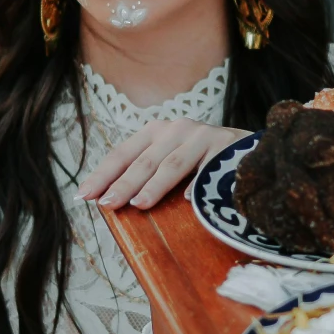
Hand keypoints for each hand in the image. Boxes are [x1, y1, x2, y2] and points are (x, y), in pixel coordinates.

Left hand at [81, 120, 247, 208]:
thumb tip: (115, 203)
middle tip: (107, 204)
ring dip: (153, 185)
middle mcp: (176, 129)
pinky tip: (188, 200)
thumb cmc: (201, 162)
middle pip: (144, 160)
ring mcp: (202, 136)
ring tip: (138, 204)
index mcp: (156, 133)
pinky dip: (196, 184)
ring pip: (172, 164)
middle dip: (123, 183)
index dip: (103, 174)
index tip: (85, 196)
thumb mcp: (171, 161)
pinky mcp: (225, 146)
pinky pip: (207, 169)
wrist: (248, 150)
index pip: (122, 153)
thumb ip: (148, 175)